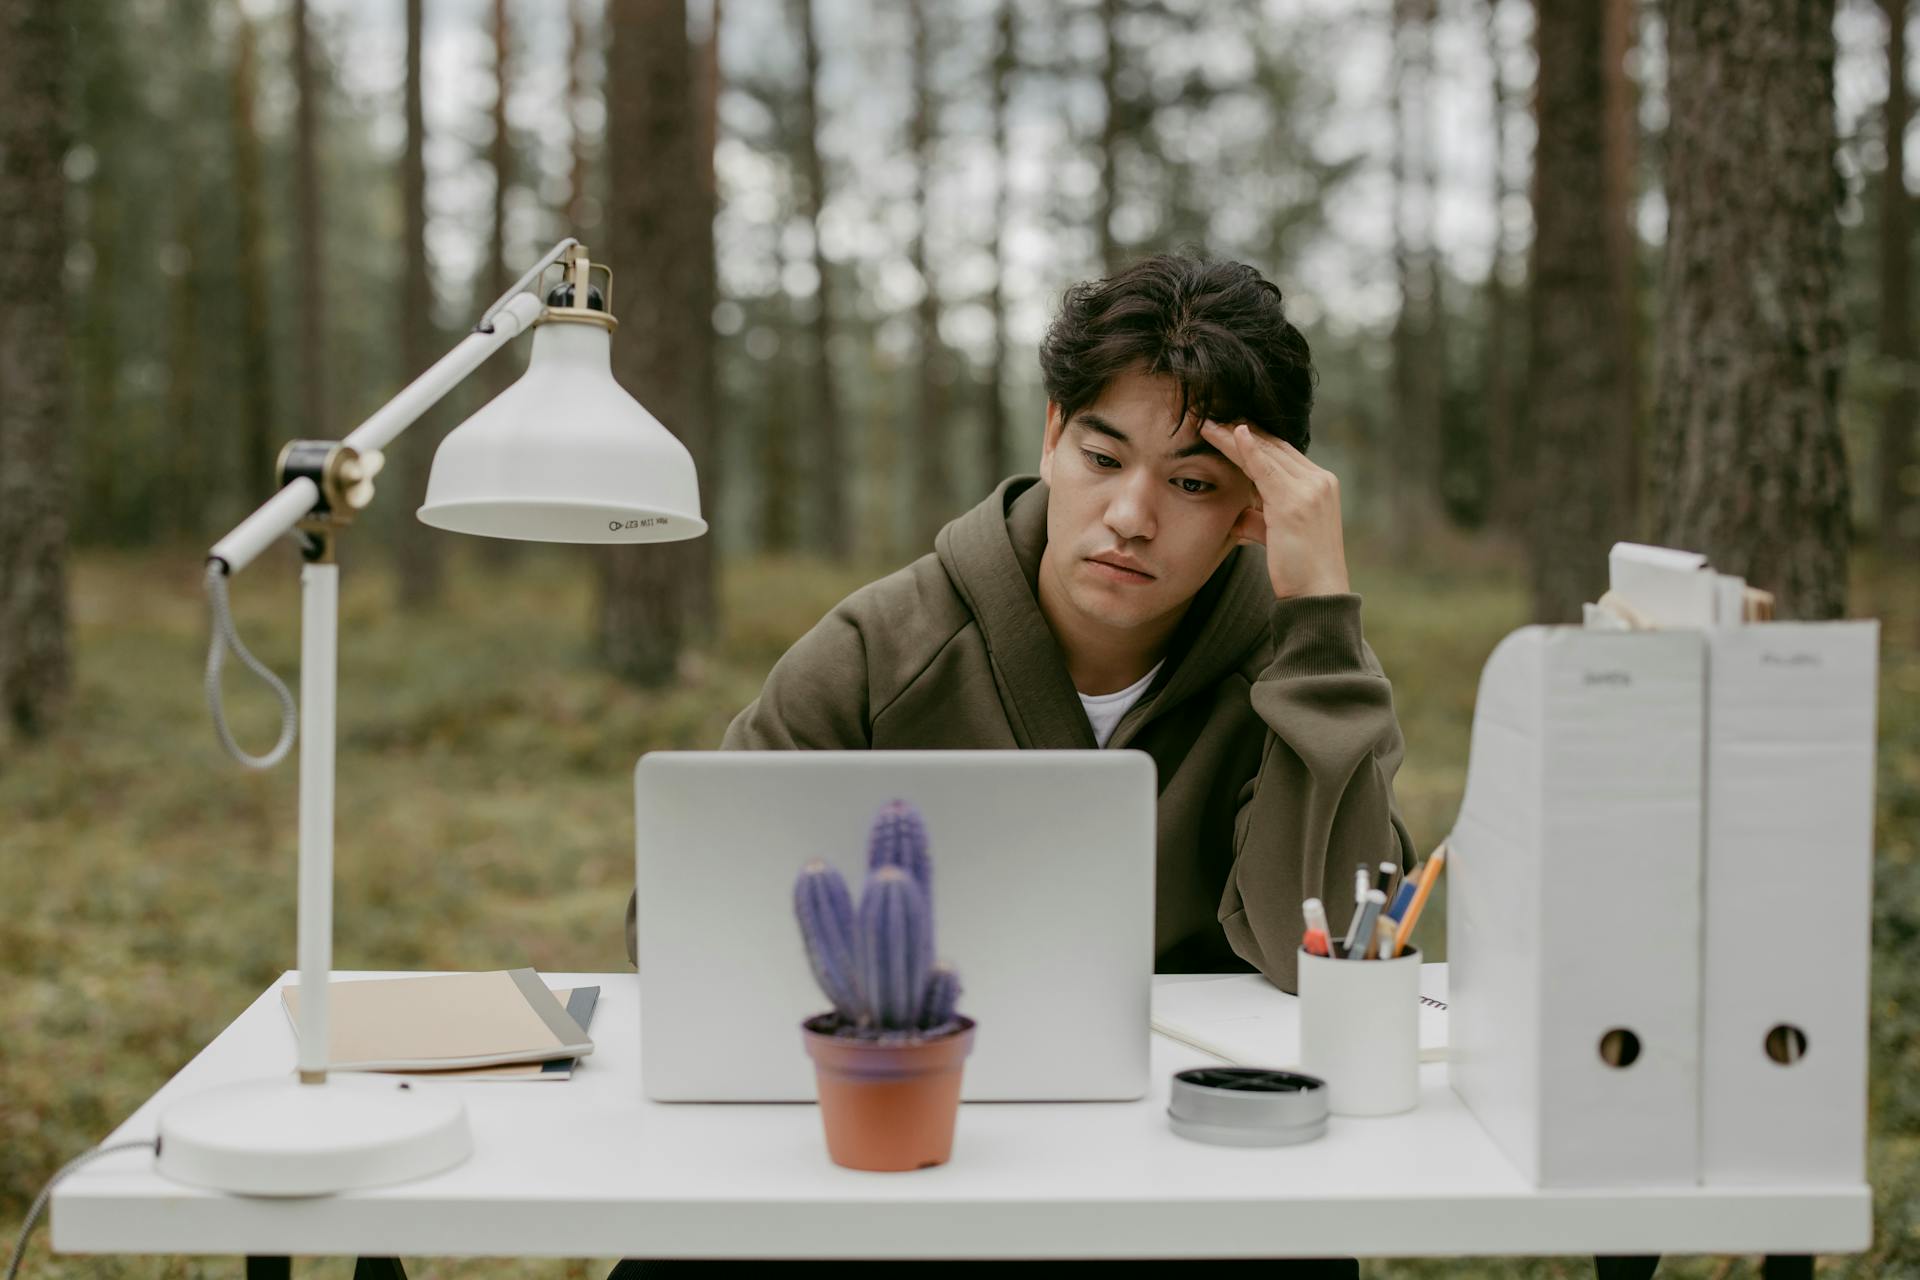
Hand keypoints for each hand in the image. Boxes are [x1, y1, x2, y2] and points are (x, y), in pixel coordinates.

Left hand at [1199, 421, 1350, 600]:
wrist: (1318, 594)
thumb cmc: (1299, 570)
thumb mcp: (1278, 537)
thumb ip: (1260, 519)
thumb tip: (1237, 516)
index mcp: (1319, 484)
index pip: (1282, 453)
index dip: (1253, 439)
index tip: (1227, 427)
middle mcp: (1319, 480)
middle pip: (1274, 447)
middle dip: (1241, 430)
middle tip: (1212, 416)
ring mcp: (1310, 489)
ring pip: (1266, 453)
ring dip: (1234, 436)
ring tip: (1208, 423)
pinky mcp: (1295, 502)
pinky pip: (1267, 468)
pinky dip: (1249, 449)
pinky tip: (1234, 432)